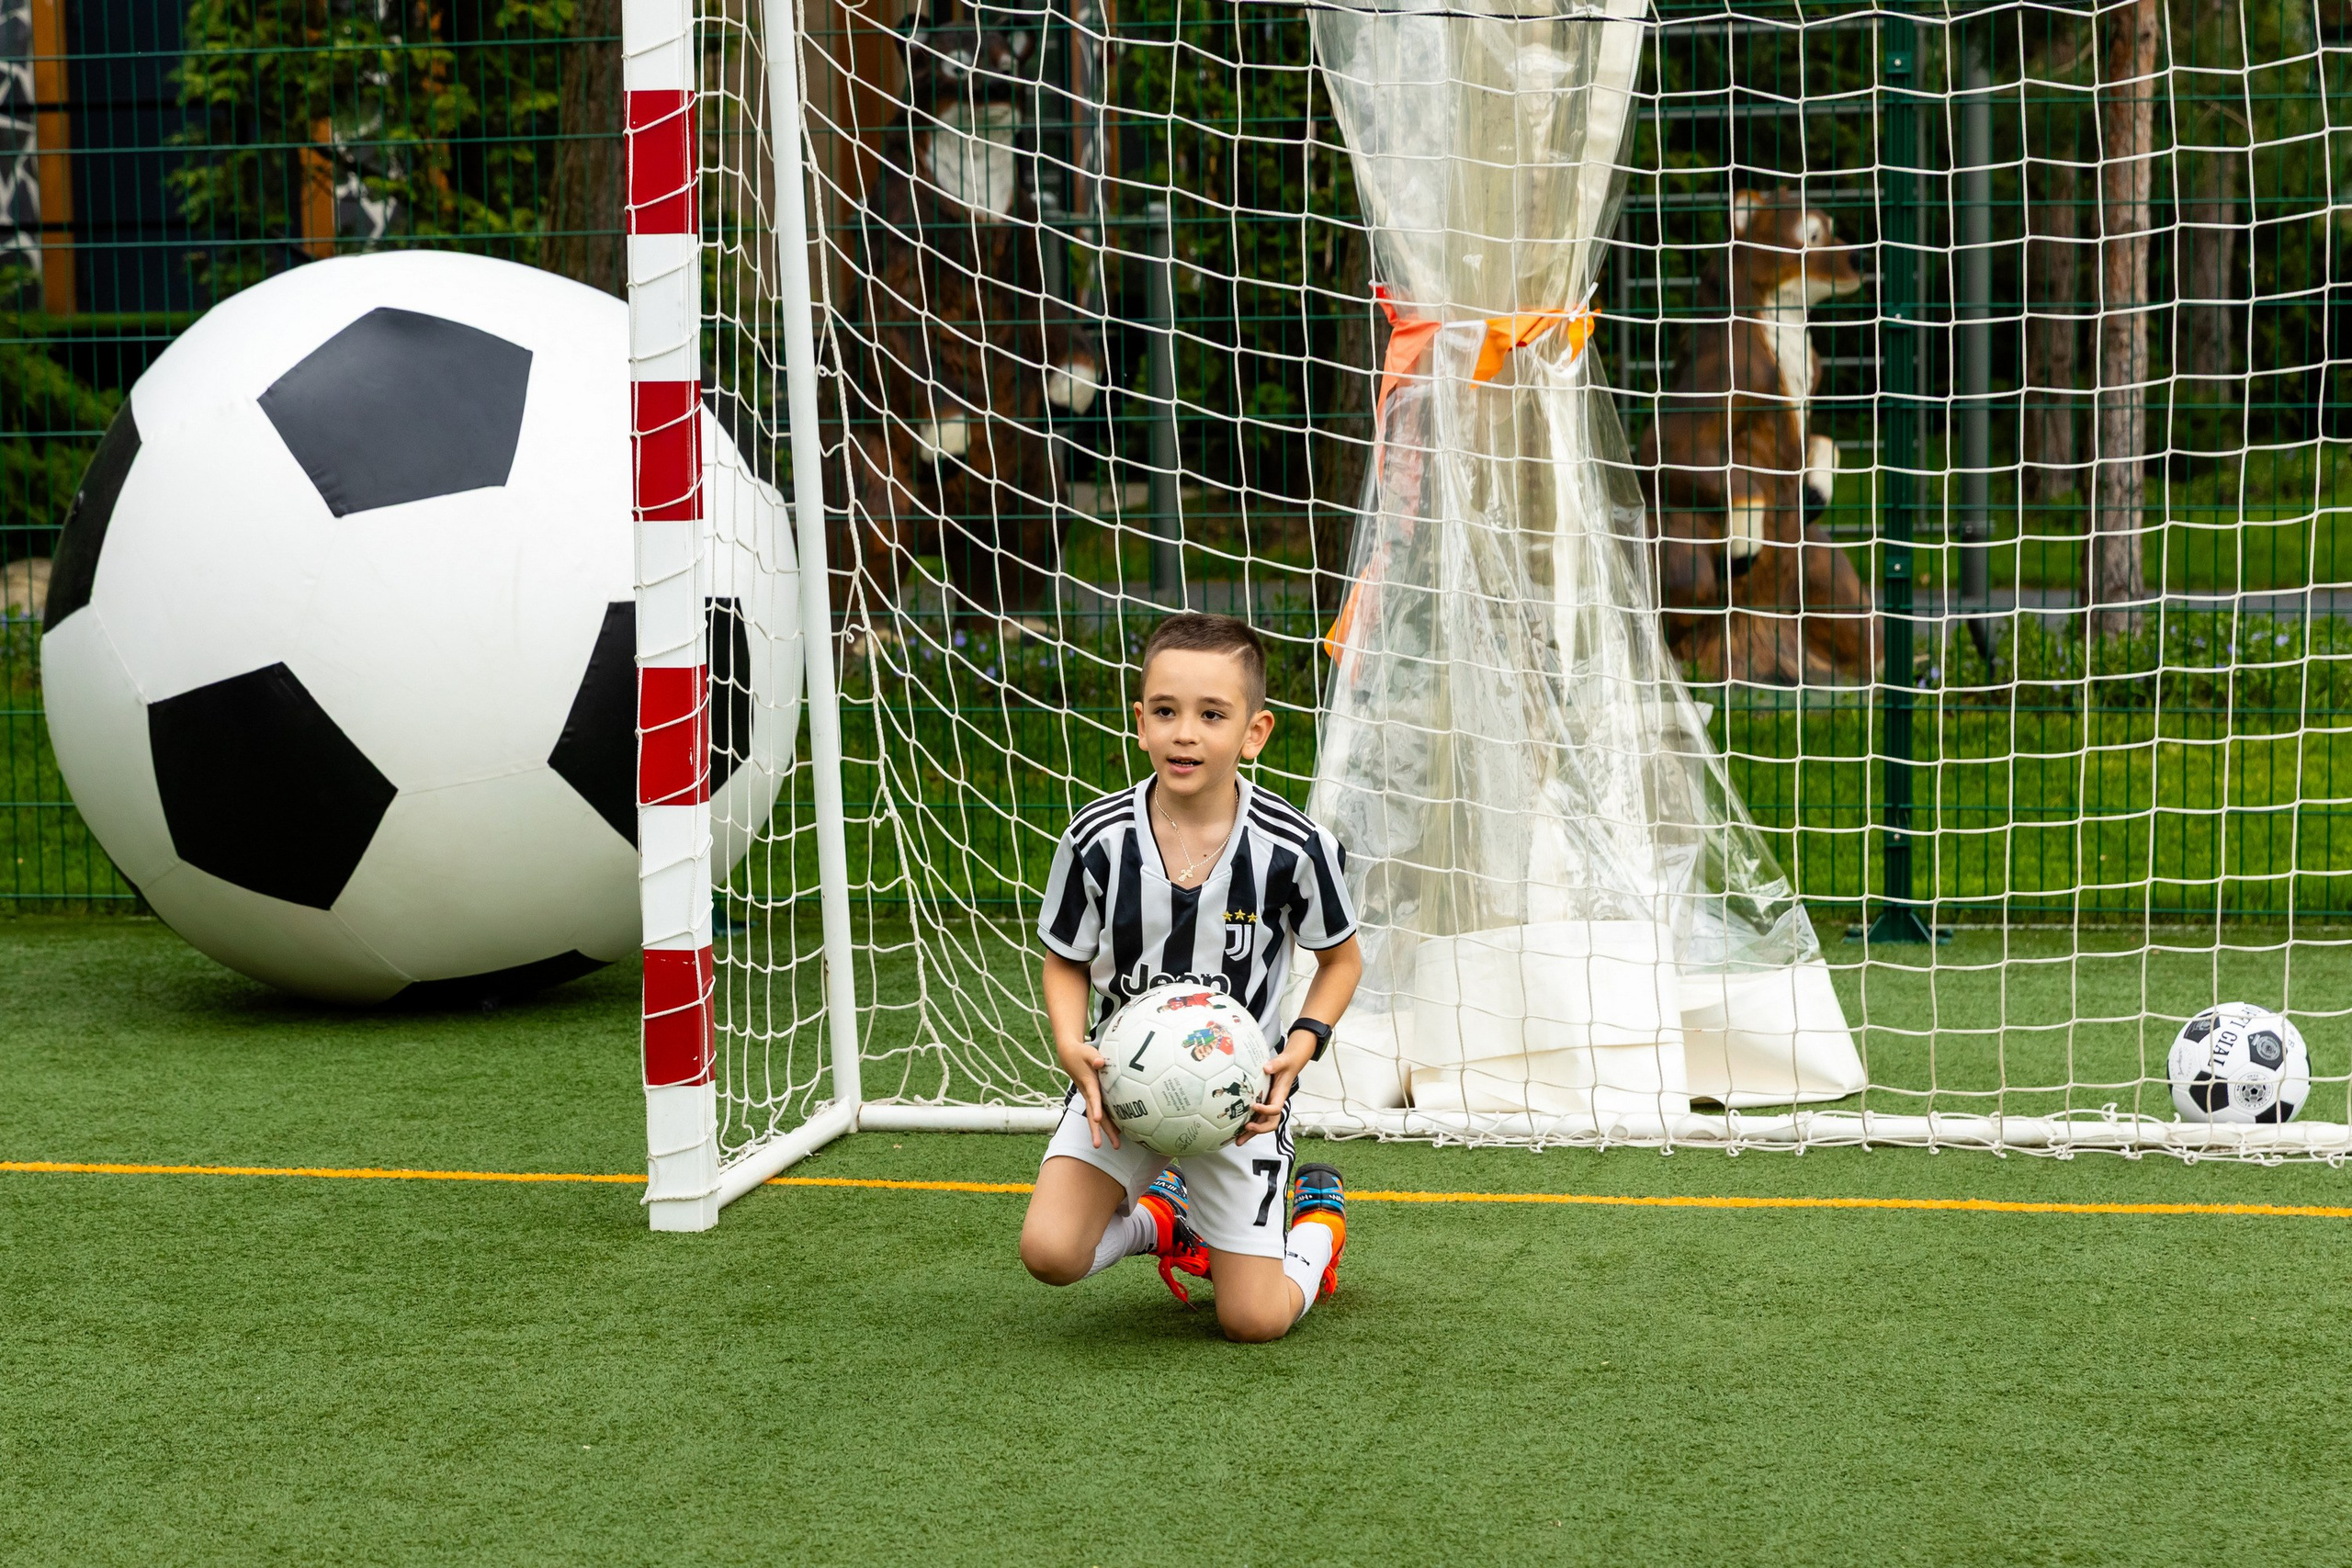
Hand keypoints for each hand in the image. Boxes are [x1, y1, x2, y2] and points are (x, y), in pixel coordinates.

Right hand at [1055, 1035, 1121, 1149]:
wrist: (1069, 1055)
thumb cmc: (1081, 1053)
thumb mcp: (1088, 1052)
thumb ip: (1094, 1057)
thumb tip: (1100, 1061)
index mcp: (1088, 1083)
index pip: (1093, 1098)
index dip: (1096, 1108)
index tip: (1097, 1119)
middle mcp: (1088, 1094)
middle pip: (1093, 1115)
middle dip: (1096, 1131)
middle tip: (1099, 1146)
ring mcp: (1090, 1097)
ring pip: (1097, 1117)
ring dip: (1105, 1131)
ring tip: (1116, 1145)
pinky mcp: (1093, 1097)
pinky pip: (1101, 1112)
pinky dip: (1108, 1123)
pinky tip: (1118, 1132)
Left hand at [1237, 1031, 1314, 1143]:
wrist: (1289, 1065)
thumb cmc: (1287, 1064)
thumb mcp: (1283, 1061)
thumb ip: (1276, 1064)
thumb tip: (1267, 1067)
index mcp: (1280, 1095)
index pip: (1276, 1108)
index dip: (1267, 1110)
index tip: (1255, 1106)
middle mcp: (1274, 1103)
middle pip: (1270, 1123)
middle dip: (1259, 1129)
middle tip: (1246, 1128)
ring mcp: (1268, 1106)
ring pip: (1262, 1124)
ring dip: (1251, 1134)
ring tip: (1237, 1141)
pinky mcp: (1262, 1104)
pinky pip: (1256, 1118)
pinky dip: (1247, 1126)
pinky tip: (1235, 1131)